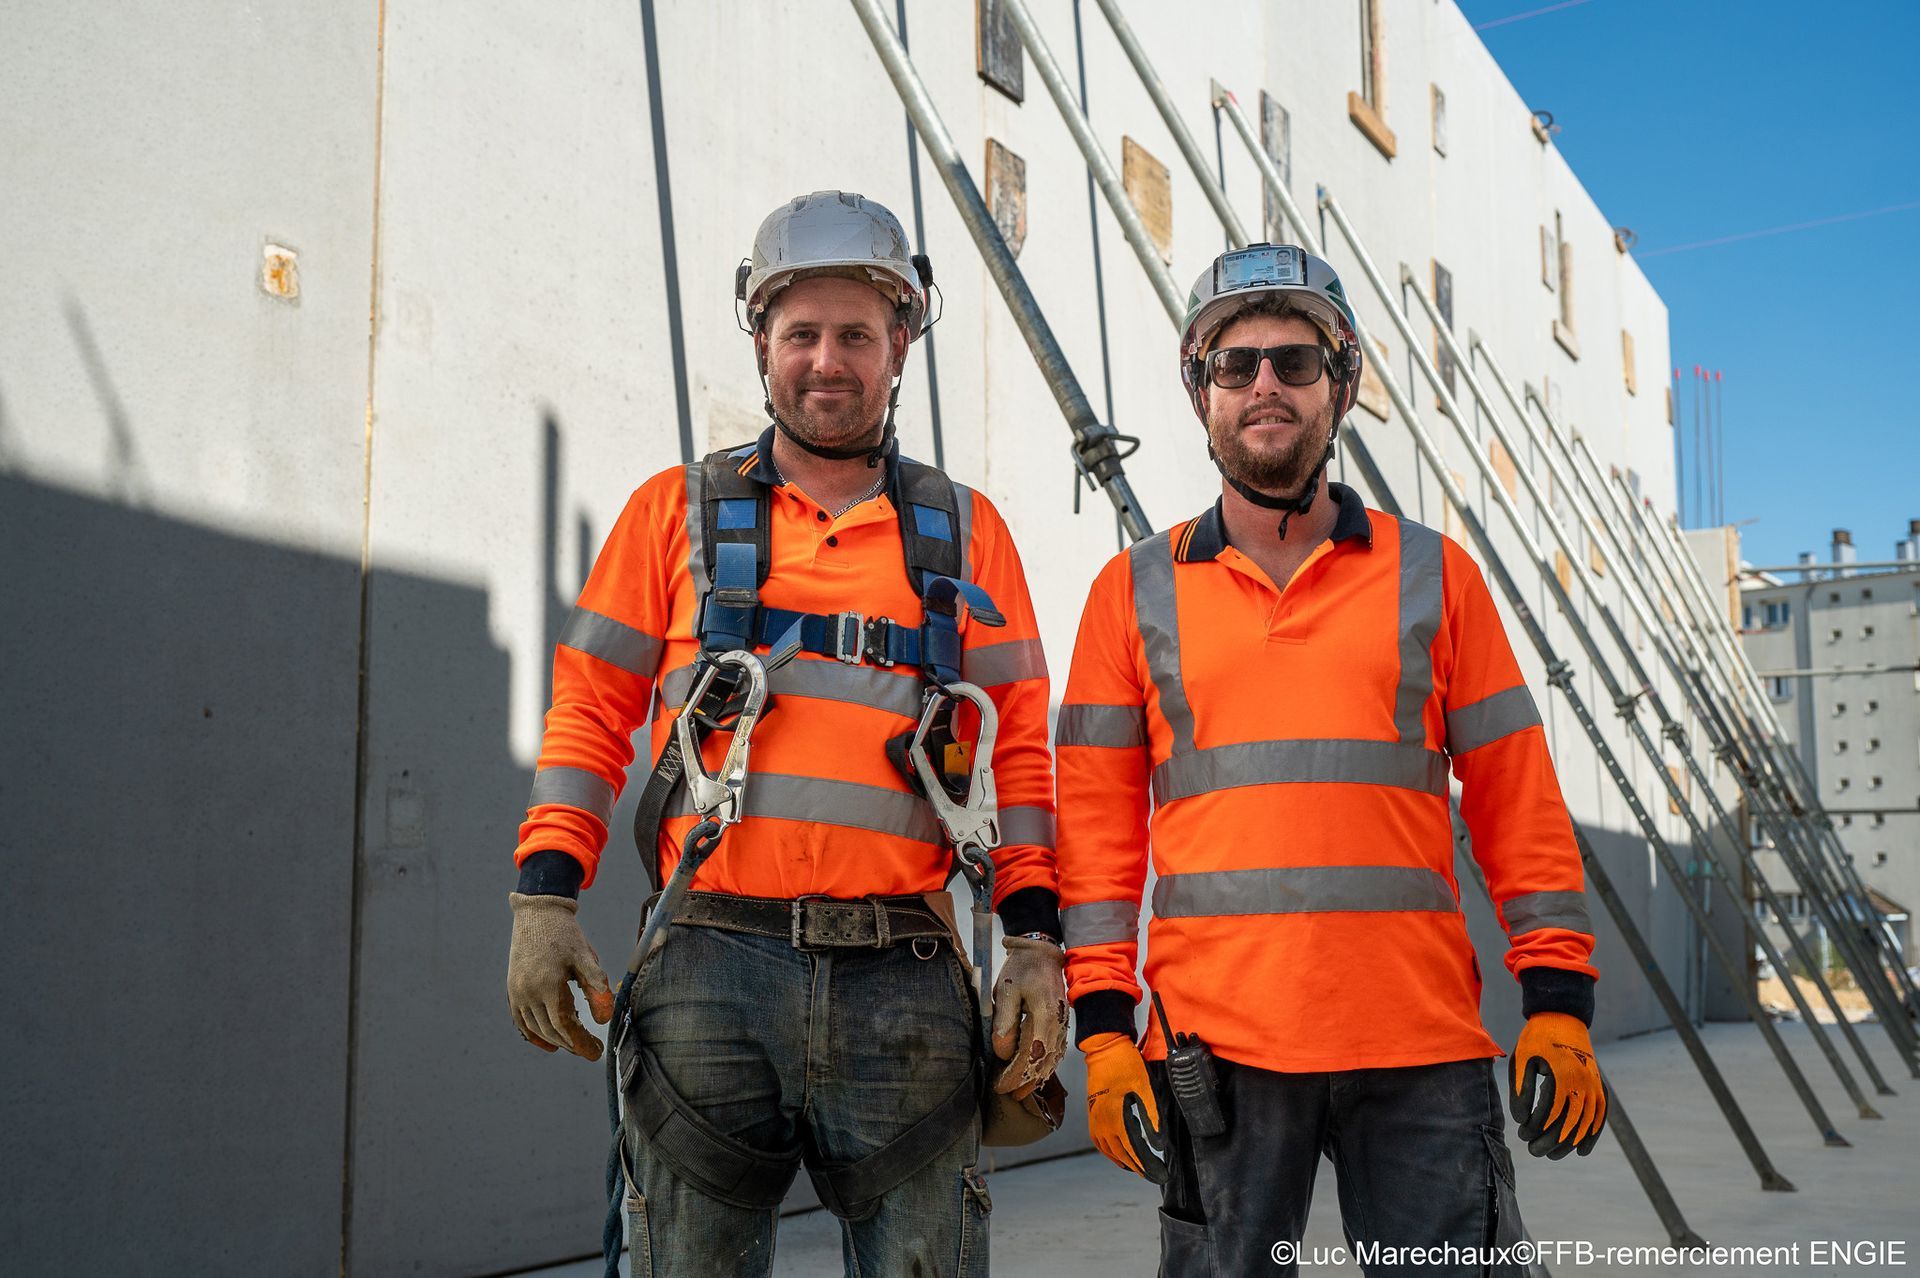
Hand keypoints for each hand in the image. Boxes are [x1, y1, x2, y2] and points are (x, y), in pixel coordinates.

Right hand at [507, 892, 614, 1059]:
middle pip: (551, 1030)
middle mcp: (528, 992)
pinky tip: (549, 1043)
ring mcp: (517, 992)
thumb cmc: (565, 934)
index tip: (596, 1052)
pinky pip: (521, 1020)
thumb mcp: (586, 957)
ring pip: (536, 1028)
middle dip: (572, 1044)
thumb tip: (603, 1019)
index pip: (565, 1025)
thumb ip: (597, 987)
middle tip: (591, 1050)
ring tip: (575, 1044)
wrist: (538, 913)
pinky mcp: (512, 989)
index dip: (581, 1042)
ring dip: (556, 1041)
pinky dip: (534, 1035)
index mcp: (548, 984)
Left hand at [989, 935, 1067, 1099]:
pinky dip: (1045, 1067)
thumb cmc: (1022, 969)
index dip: (1015, 1075)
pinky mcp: (1061, 1024)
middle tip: (1006, 1093)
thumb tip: (1002, 1053)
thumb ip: (1004, 1022)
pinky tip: (1035, 1074)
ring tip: (1019, 1091)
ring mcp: (1062, 1025)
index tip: (1001, 1086)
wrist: (1043, 953)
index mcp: (1045, 1016)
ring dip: (1035, 1077)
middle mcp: (1058, 1024)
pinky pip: (1055, 1052)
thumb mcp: (1007, 991)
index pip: (1031, 1056)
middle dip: (1024, 1082)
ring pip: (1052, 1060)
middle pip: (1043, 1063)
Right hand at [1083, 1032, 1167, 1181]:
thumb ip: (1152, 1117)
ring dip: (1125, 1162)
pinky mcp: (1093, 1114)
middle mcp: (1102, 1124)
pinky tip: (1119, 1154)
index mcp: (1116, 1119)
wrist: (1104, 1050)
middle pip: (1122, 1155)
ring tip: (1139, 1169)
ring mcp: (1095, 1120)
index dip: (1148, 1166)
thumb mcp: (1145, 1089)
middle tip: (1156, 1176)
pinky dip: (1110, 1153)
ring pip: (1109, 1152)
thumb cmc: (1126, 1066)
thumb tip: (1159, 1143)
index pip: (1134, 1152)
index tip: (1161, 1174)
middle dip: (1140, 1168)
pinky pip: (1100, 1142)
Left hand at [1510, 1012, 1606, 1157]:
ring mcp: (1594, 1085)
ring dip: (1569, 1143)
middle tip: (1533, 1151)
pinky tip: (1581, 1151)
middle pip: (1569, 1124)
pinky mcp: (1599, 1085)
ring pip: (1586, 1124)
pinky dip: (1592, 1134)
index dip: (1535, 1129)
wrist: (1562, 1017)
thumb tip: (1521, 1121)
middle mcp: (1583, 1084)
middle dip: (1551, 1142)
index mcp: (1562, 1076)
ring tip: (1552, 1154)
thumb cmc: (1537, 1039)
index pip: (1549, 1114)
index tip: (1521, 1134)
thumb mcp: (1522, 1060)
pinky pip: (1600, 1115)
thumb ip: (1521, 1091)